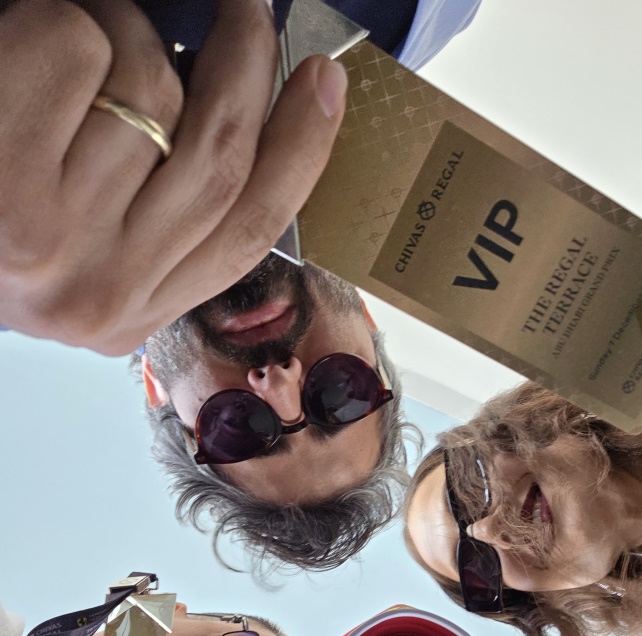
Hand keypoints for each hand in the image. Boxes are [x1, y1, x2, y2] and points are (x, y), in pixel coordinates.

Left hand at [0, 0, 345, 354]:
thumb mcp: (80, 251)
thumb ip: (162, 212)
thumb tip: (250, 115)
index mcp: (129, 314)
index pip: (247, 234)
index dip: (302, 154)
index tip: (325, 83)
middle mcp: (101, 293)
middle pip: (219, 155)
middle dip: (244, 64)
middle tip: (245, 8)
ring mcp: (54, 242)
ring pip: (149, 88)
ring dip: (118, 33)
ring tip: (63, 50)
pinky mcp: (7, 184)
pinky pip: (79, 47)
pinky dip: (57, 21)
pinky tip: (18, 55)